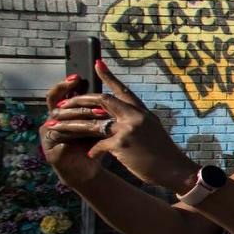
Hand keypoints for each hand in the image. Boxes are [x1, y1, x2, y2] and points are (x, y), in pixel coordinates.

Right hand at [40, 74, 103, 186]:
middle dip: (79, 107)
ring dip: (78, 124)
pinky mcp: (51, 154)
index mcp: (61, 114)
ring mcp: (48, 138)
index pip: (59, 95)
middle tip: (97, 108)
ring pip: (60, 126)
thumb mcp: (96, 124)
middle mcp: (51, 124)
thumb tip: (110, 87)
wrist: (88, 169)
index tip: (76, 77)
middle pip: (60, 109)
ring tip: (96, 122)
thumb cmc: (92, 144)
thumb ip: (97, 108)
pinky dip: (70, 142)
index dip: (64, 86)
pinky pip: (59, 145)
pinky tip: (77, 142)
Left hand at [45, 61, 197, 190]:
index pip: (123, 90)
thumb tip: (119, 118)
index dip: (109, 76)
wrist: (175, 170)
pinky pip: (98, 145)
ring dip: (73, 126)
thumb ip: (136, 121)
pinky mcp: (122, 145)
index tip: (97, 64)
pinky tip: (89, 154)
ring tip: (57, 127)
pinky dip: (93, 150)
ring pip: (93, 123)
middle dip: (79, 100)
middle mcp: (135, 116)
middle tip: (63, 103)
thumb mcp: (152, 130)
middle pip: (102, 100)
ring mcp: (128, 129)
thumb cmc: (163, 153)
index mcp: (142, 112)